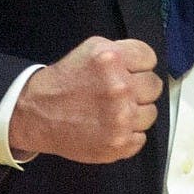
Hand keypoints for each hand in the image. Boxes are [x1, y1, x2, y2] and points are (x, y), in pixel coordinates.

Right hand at [8, 36, 162, 163]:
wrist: (39, 113)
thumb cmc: (67, 80)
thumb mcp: (91, 48)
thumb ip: (122, 52)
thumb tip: (147, 65)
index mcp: (112, 58)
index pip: (149, 58)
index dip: (138, 64)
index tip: (127, 70)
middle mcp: (119, 87)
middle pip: (154, 85)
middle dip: (139, 87)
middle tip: (120, 92)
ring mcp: (121, 118)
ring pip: (151, 112)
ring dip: (136, 112)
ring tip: (114, 111)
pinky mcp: (119, 144)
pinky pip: (141, 137)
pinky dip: (129, 134)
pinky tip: (111, 127)